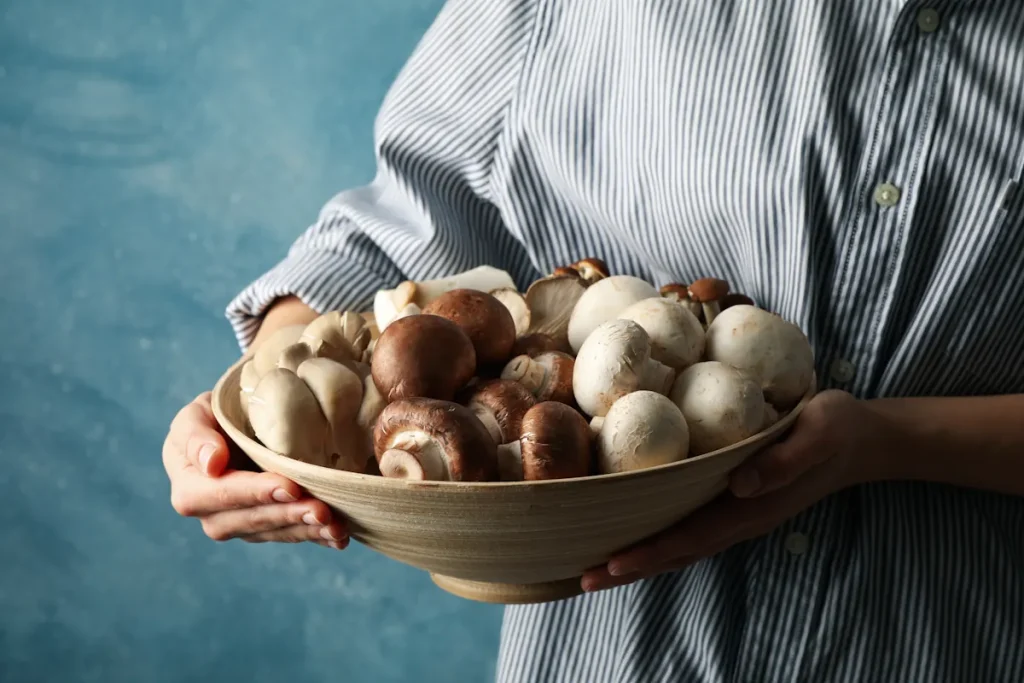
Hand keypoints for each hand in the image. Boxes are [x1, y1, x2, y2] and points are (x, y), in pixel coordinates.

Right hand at [164, 392, 348, 547]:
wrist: (232, 431)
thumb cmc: (211, 419)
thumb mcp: (195, 416)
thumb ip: (196, 437)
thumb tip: (212, 463)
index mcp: (190, 489)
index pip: (221, 495)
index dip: (256, 493)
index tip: (290, 487)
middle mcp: (213, 516)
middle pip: (253, 520)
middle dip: (290, 516)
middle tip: (323, 511)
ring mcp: (242, 527)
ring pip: (275, 533)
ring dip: (308, 531)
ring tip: (336, 526)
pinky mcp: (267, 529)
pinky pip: (291, 536)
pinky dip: (318, 538)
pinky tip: (339, 538)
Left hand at [581, 390, 891, 591]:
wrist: (862, 439)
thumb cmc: (836, 429)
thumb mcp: (818, 433)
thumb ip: (785, 460)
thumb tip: (741, 484)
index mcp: (754, 506)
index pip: (692, 536)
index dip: (652, 552)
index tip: (612, 564)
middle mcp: (741, 518)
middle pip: (679, 551)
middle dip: (631, 566)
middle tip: (582, 578)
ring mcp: (740, 514)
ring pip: (683, 546)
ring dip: (641, 560)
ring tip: (596, 571)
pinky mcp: (739, 502)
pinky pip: (693, 529)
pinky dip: (661, 540)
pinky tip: (636, 538)